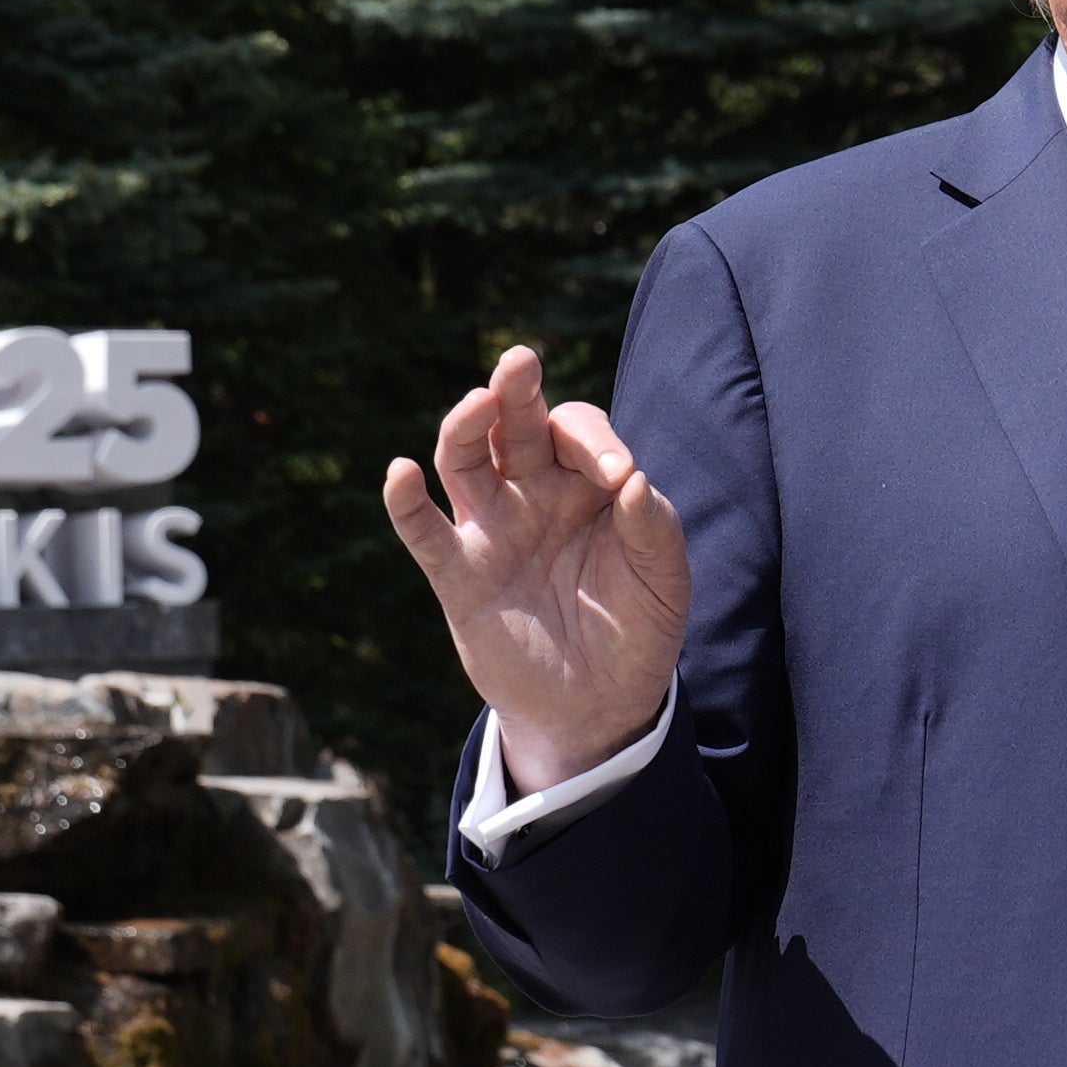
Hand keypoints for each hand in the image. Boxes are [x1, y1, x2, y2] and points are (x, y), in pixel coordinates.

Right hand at [383, 347, 691, 787]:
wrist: (600, 706)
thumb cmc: (637, 630)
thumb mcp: (665, 582)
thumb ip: (656, 530)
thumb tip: (635, 481)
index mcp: (587, 483)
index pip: (577, 431)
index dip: (593, 440)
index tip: (618, 475)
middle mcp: (533, 493)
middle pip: (514, 425)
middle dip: (516, 391)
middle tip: (520, 361)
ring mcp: (492, 529)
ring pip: (463, 461)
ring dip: (464, 428)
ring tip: (479, 404)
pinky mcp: (458, 575)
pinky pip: (423, 531)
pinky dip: (405, 502)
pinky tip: (401, 473)